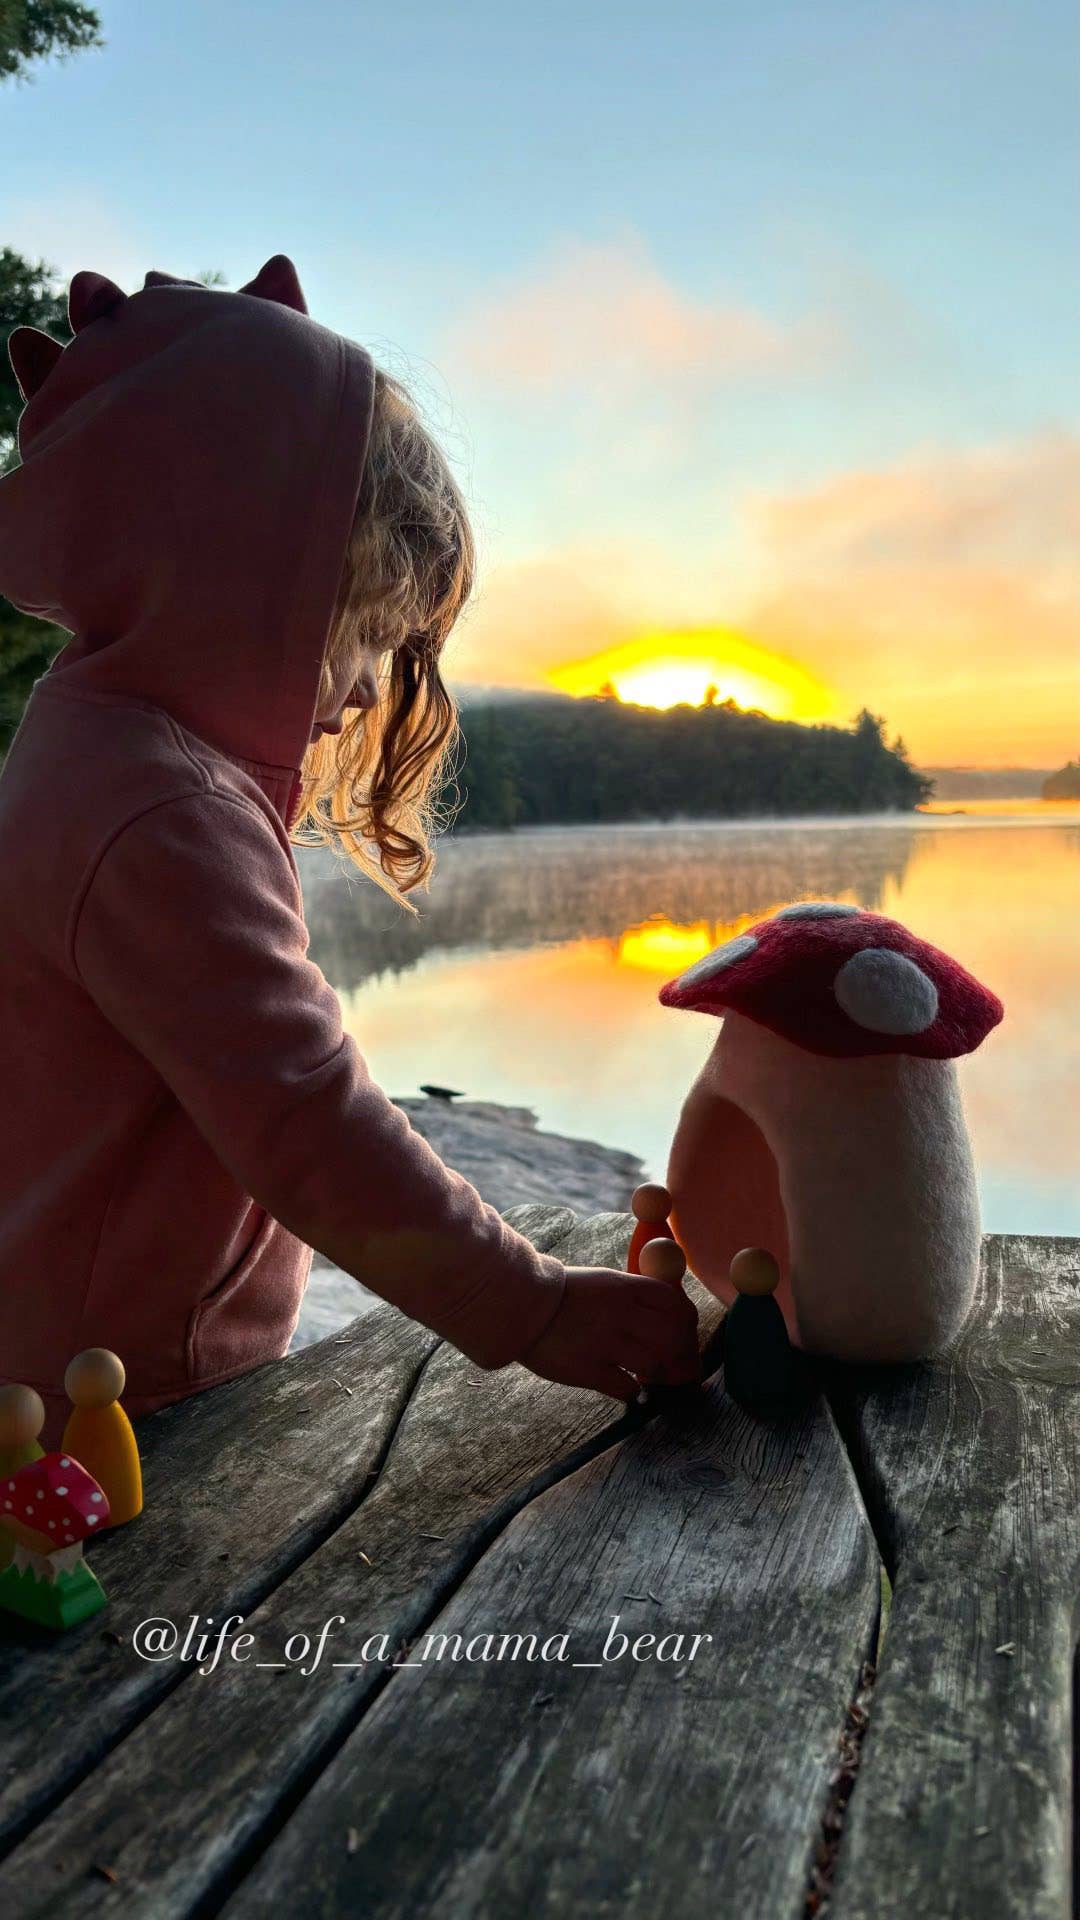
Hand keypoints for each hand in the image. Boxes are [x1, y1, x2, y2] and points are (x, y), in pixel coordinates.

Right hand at [517, 1265, 700, 1398]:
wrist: (519, 1306)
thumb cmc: (565, 1296)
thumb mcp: (605, 1283)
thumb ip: (637, 1298)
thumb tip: (673, 1320)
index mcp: (625, 1287)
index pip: (675, 1303)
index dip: (687, 1322)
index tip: (685, 1334)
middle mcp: (620, 1313)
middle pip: (674, 1336)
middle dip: (682, 1353)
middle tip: (678, 1363)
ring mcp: (604, 1343)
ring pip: (656, 1364)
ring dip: (661, 1375)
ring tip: (653, 1377)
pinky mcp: (588, 1370)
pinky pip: (627, 1389)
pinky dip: (634, 1393)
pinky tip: (629, 1388)